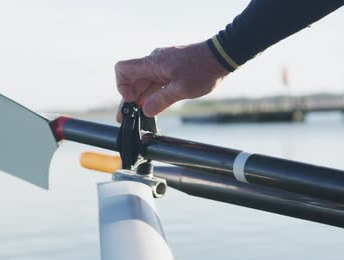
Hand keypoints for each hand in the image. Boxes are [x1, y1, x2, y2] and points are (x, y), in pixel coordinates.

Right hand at [114, 42, 229, 120]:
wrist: (221, 56)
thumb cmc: (203, 70)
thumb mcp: (182, 89)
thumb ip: (161, 100)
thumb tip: (145, 111)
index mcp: (153, 63)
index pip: (123, 69)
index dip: (122, 87)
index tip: (132, 101)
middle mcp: (154, 63)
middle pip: (132, 81)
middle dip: (129, 100)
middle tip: (126, 119)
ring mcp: (162, 66)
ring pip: (144, 83)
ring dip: (140, 99)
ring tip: (137, 118)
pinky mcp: (170, 70)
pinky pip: (155, 83)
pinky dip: (151, 95)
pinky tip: (152, 107)